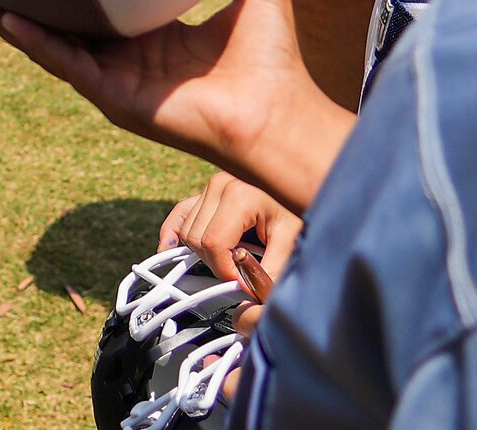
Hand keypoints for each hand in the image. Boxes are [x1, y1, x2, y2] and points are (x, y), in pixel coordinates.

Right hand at [0, 0, 353, 209]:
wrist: (279, 116)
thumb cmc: (273, 62)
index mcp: (151, 35)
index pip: (97, 3)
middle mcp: (125, 57)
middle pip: (59, 22)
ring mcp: (115, 79)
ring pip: (50, 44)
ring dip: (9, 20)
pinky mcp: (114, 98)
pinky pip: (67, 65)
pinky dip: (38, 42)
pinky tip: (11, 18)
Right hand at [160, 172, 300, 294]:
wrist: (306, 182)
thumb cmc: (300, 209)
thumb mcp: (292, 239)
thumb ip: (271, 268)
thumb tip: (252, 295)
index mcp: (239, 195)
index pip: (213, 243)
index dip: (225, 270)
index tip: (243, 285)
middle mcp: (218, 186)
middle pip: (196, 239)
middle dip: (216, 264)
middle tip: (241, 275)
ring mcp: (210, 187)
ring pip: (186, 232)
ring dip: (203, 253)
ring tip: (232, 260)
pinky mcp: (206, 193)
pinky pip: (179, 215)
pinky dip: (173, 234)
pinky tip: (170, 249)